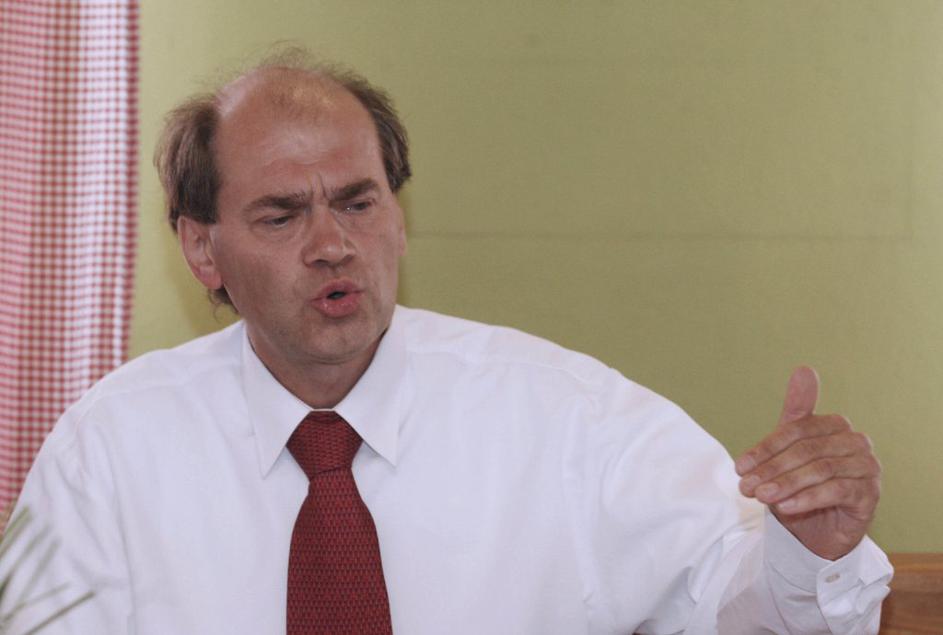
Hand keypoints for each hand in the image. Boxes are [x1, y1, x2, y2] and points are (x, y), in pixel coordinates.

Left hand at [735, 367, 880, 559]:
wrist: (819, 530)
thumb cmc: (801, 484)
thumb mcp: (789, 450)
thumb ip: (795, 413)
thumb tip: (805, 369)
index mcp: (836, 425)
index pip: (797, 430)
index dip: (765, 448)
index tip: (739, 467)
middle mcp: (857, 442)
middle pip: (807, 450)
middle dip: (772, 468)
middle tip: (746, 487)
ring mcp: (868, 467)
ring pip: (820, 470)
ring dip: (785, 484)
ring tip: (761, 497)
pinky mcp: (871, 493)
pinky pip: (836, 491)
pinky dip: (806, 498)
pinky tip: (784, 508)